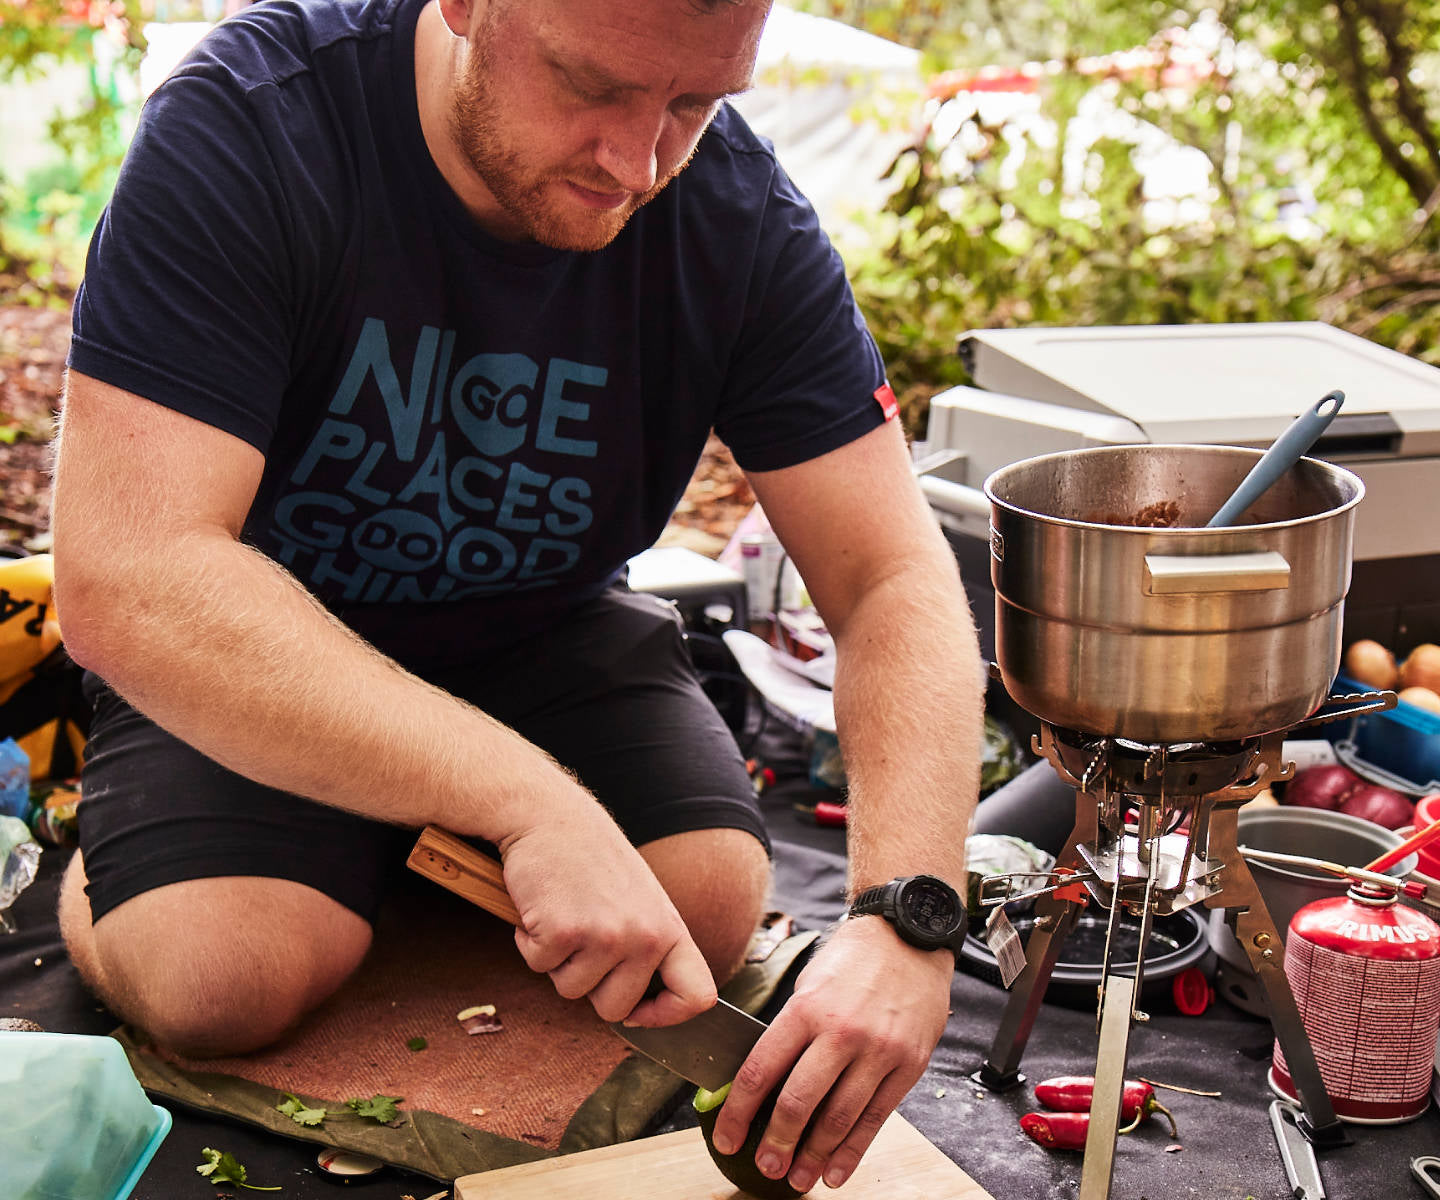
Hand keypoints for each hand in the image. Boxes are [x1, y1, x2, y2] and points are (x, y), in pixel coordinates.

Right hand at [496, 801, 716, 1025]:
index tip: (638, 1014)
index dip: (667, 1016)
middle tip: (581, 938)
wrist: (549, 815)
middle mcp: (646, 935)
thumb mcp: (640, 900)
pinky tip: (541, 906)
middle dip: (589, 985)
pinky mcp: (564, 932)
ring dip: (557, 960)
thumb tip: (639, 1010)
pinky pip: (538, 966)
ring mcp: (606, 935)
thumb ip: (648, 946)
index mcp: (670, 927)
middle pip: (615, 1008)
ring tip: (563, 913)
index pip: (697, 995)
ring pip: (571, 991)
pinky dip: (530, 942)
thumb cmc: (591, 857)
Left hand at [709, 915, 952, 1192]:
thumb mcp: (808, 986)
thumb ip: (788, 1033)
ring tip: (798, 1178)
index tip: (727, 1138)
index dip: (738, 1111)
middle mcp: (841, 1031)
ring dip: (814, 1155)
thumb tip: (758, 1083)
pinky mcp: (908, 1064)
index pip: (761, 1069)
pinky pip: (876, 1117)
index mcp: (806, 1008)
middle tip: (765, 1167)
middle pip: (798, 1101)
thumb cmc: (851, 960)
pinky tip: (836, 1171)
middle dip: (775, 1142)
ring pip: (838, 1117)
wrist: (907, 937)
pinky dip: (853, 1150)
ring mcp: (878, 1050)